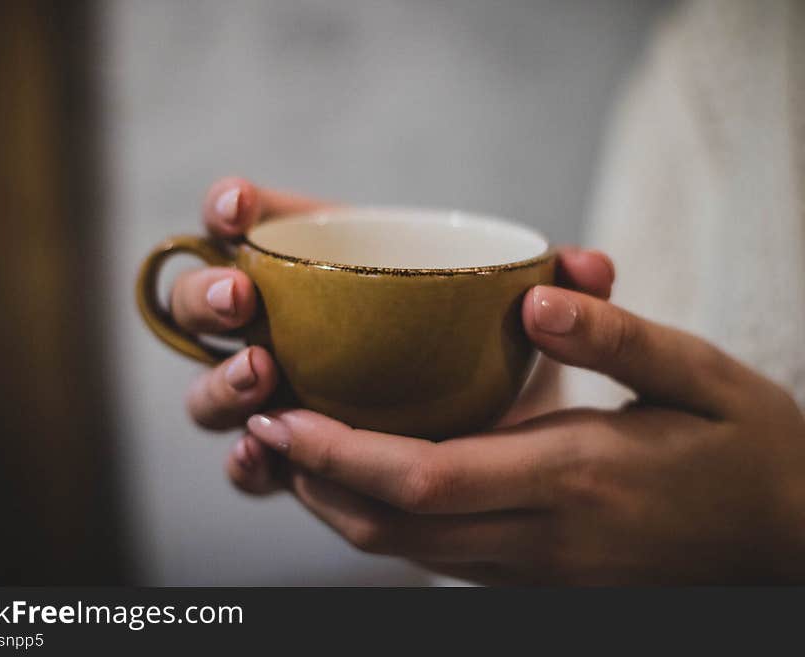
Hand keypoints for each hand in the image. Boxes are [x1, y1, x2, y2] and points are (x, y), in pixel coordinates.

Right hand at [173, 176, 612, 435]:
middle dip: (209, 294)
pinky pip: (250, 459)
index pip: (254, 221)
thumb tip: (589, 268)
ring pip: (214, 386)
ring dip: (223, 381)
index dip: (230, 209)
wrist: (489, 424)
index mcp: (322, 264)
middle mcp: (282, 325)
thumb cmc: (487, 348)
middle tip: (245, 298)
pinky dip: (247, 461)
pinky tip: (263, 459)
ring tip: (262, 376)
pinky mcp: (290, 454)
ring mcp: (277, 392)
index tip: (239, 208)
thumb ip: (559, 287)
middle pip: (207, 301)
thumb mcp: (519, 313)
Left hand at [235, 287, 804, 583]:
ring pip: (407, 552)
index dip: (339, 454)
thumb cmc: (750, 452)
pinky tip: (365, 482)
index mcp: (575, 477)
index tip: (279, 417)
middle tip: (261, 428)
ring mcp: (537, 571)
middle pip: (394, 526)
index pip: (426, 477)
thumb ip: (617, 337)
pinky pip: (438, 557)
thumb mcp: (702, 377)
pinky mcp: (539, 579)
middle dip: (314, 481)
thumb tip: (534, 297)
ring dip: (338, 507)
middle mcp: (542, 537)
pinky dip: (385, 522)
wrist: (789, 545)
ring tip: (291, 453)